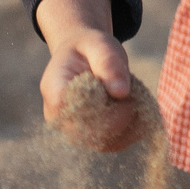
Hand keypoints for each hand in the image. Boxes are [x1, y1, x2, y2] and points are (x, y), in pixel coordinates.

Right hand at [36, 0, 131, 130]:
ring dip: (129, 122)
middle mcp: (59, 118)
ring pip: (107, 142)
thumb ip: (108, 63)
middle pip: (93, 132)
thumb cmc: (90, 48)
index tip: (124, 91)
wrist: (84, 57)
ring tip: (132, 96)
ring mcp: (74, 132)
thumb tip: (120, 92)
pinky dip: (133, 128)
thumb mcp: (100, 45)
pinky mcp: (91, 139)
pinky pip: (116, 144)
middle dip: (121, 115)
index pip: (77, 112)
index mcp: (54, 90)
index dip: (105, 108)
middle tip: (133, 91)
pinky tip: (135, 108)